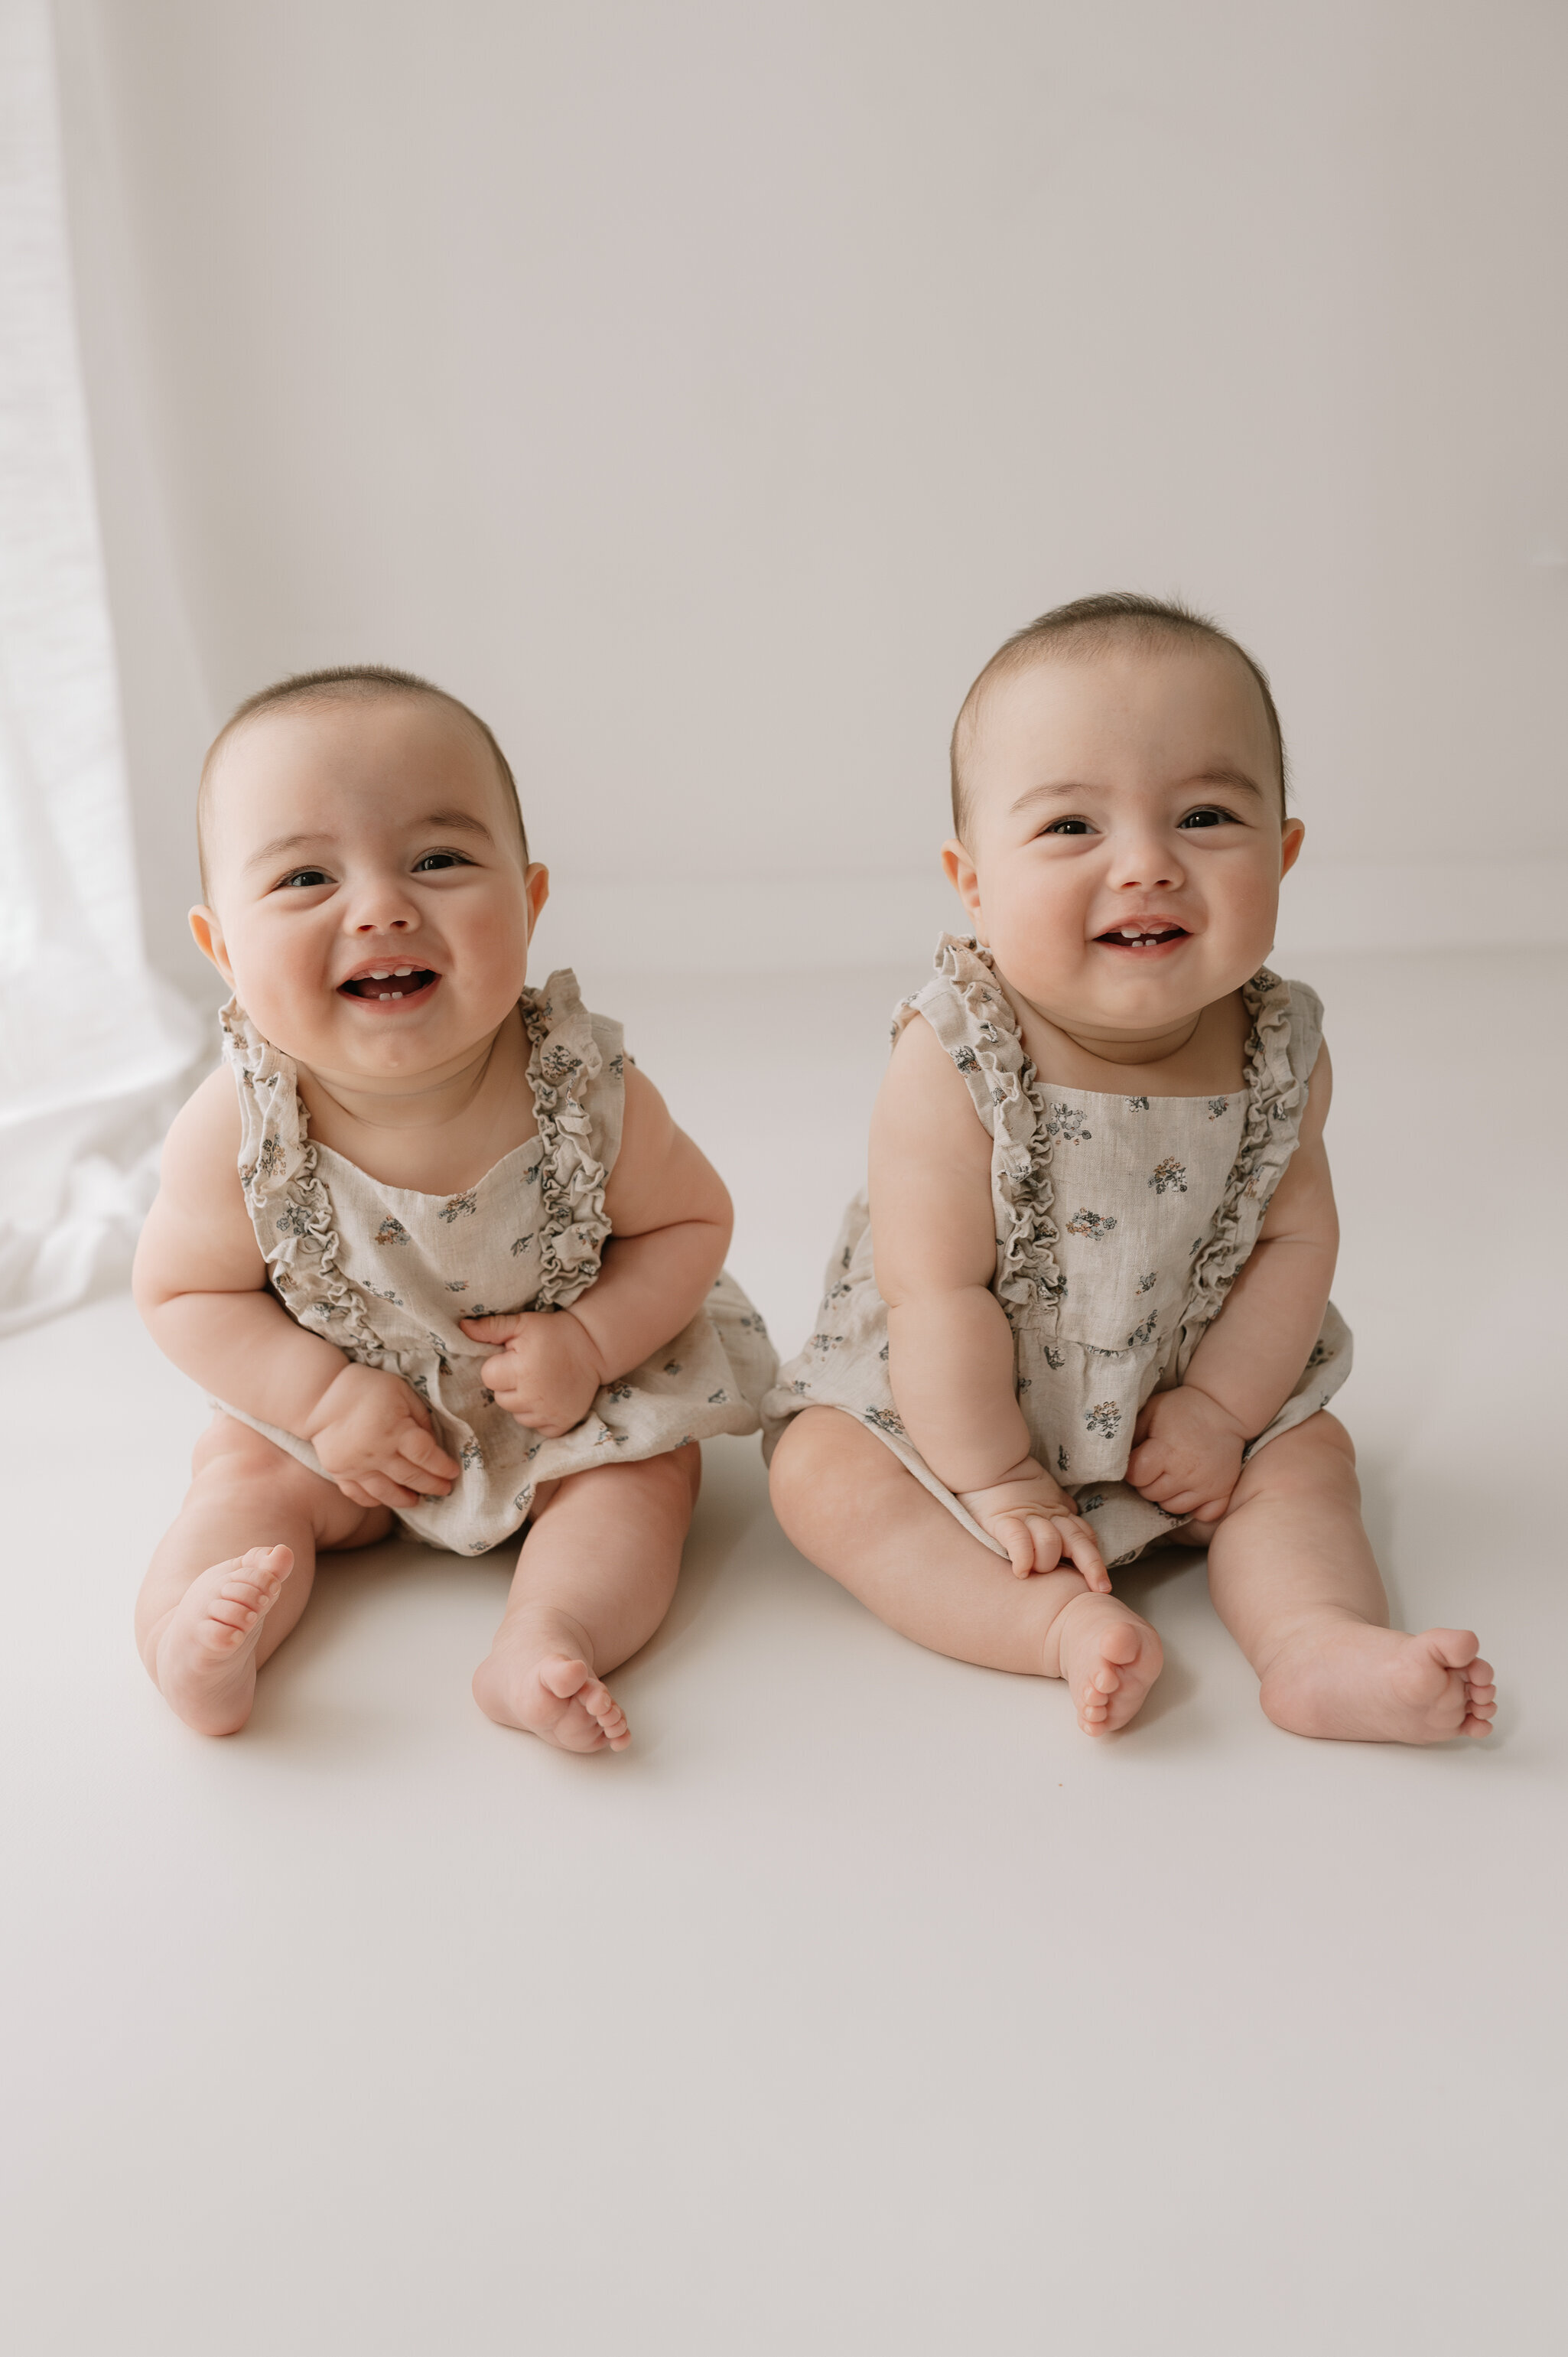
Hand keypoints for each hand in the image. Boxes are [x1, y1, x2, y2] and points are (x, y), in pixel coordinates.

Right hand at [301, 1361, 460, 1510]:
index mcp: (396, 1431)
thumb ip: (421, 1418)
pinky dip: (375, 1501)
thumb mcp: (402, 1393)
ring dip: (406, 1500)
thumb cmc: (367, 1389)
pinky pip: (359, 1495)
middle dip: (432, 1486)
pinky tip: (386, 1499)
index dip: (442, 1467)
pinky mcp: (339, 1472)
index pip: (426, 1456)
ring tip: (417, 1501)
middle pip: (411, 1477)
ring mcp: (356, 1466)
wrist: (321, 1396)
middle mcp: (377, 1453)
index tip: (453, 1472)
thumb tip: (433, 1443)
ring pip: (386, 1493)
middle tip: (444, 1490)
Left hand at [460, 1308, 604, 1436]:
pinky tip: (547, 1398)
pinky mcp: (562, 1423)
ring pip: (517, 1415)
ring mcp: (549, 1412)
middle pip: (500, 1399)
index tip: (514, 1357)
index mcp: (521, 1369)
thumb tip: (461, 1328)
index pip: (488, 1377)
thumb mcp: (523, 1323)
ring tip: (539, 1382)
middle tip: (528, 1369)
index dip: (498, 1366)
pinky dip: (539, 1417)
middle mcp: (534, 1395)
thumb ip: (491, 1327)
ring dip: (522, 1402)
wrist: (594, 1346)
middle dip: (509, 1385)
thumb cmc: (555, 1332)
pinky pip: (538, 1428)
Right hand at [956, 1459, 1109, 1588]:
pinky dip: (1024, 1559)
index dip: (1093, 1558)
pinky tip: (1021, 1572)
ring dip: (1046, 1561)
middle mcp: (1048, 1517)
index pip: (1085, 1536)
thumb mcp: (1041, 1493)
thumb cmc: (1007, 1484)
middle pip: (1079, 1541)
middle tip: (1099, 1588)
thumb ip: (1057, 1505)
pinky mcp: (1004, 1521)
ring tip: (1033, 1570)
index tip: (1099, 1582)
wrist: (985, 1462)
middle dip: (1092, 1566)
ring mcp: (1027, 1518)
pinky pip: (1020, 1542)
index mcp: (1058, 1513)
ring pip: (1051, 1544)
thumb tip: (1072, 1513)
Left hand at [1126, 1385, 1245, 1524]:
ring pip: (1172, 1508)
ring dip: (1166, 1495)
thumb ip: (1131, 1434)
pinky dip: (1195, 1507)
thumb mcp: (1151, 1411)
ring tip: (1171, 1475)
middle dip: (1147, 1482)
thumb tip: (1115, 1458)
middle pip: (1151, 1494)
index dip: (1133, 1470)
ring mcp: (1206, 1486)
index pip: (1136, 1477)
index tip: (1139, 1460)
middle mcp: (1186, 1472)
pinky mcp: (1223, 1492)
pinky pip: (1202, 1515)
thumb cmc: (1181, 1409)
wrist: (1223, 1410)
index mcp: (1166, 1450)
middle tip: (1156, 1466)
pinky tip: (1191, 1489)